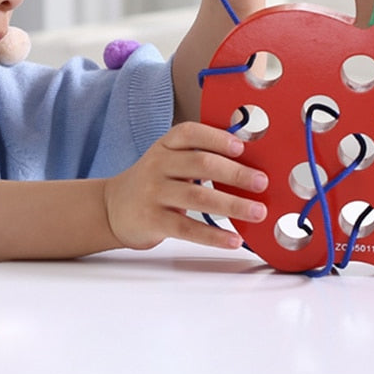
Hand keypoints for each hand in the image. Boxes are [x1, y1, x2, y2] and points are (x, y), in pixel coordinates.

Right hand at [102, 122, 268, 250]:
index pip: (190, 133)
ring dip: (232, 205)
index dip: (216, 137)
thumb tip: (249, 164)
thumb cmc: (153, 182)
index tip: (241, 147)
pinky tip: (233, 239)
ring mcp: (154, 193)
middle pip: (200, 164)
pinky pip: (187, 228)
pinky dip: (213, 235)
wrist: (112, 208)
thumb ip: (199, 156)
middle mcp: (158, 165)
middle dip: (235, 173)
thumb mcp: (168, 160)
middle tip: (261, 182)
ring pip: (198, 197)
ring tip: (258, 211)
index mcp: (165, 145)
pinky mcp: (153, 221)